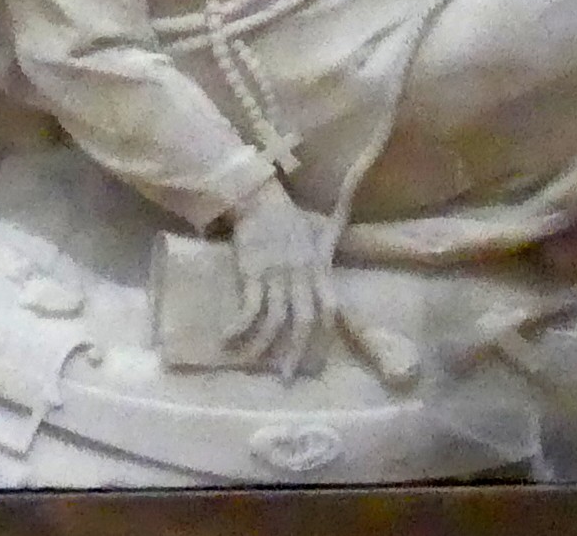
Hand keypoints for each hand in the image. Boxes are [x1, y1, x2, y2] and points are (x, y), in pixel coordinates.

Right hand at [223, 178, 330, 380]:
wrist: (258, 199)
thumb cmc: (288, 216)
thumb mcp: (317, 230)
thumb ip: (331, 243)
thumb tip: (348, 241)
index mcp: (318, 268)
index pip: (329, 306)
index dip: (325, 333)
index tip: (317, 356)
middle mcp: (300, 275)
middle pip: (304, 321)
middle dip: (296, 352)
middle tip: (286, 377)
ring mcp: (276, 275)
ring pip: (275, 321)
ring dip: (264, 346)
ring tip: (252, 364)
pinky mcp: (253, 273)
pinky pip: (249, 309)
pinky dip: (240, 328)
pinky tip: (228, 340)